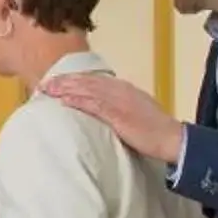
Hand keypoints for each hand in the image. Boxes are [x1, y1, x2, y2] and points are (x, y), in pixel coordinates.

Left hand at [45, 68, 187, 166]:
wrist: (171, 137)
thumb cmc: (155, 129)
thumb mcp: (136, 111)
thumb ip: (119, 107)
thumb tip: (103, 109)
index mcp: (124, 88)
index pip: (94, 80)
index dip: (74, 80)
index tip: (58, 82)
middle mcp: (120, 90)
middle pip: (86, 81)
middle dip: (65, 81)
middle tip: (45, 84)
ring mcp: (119, 101)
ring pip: (87, 90)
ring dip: (66, 89)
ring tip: (49, 90)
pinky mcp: (119, 114)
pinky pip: (94, 105)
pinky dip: (78, 101)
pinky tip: (65, 101)